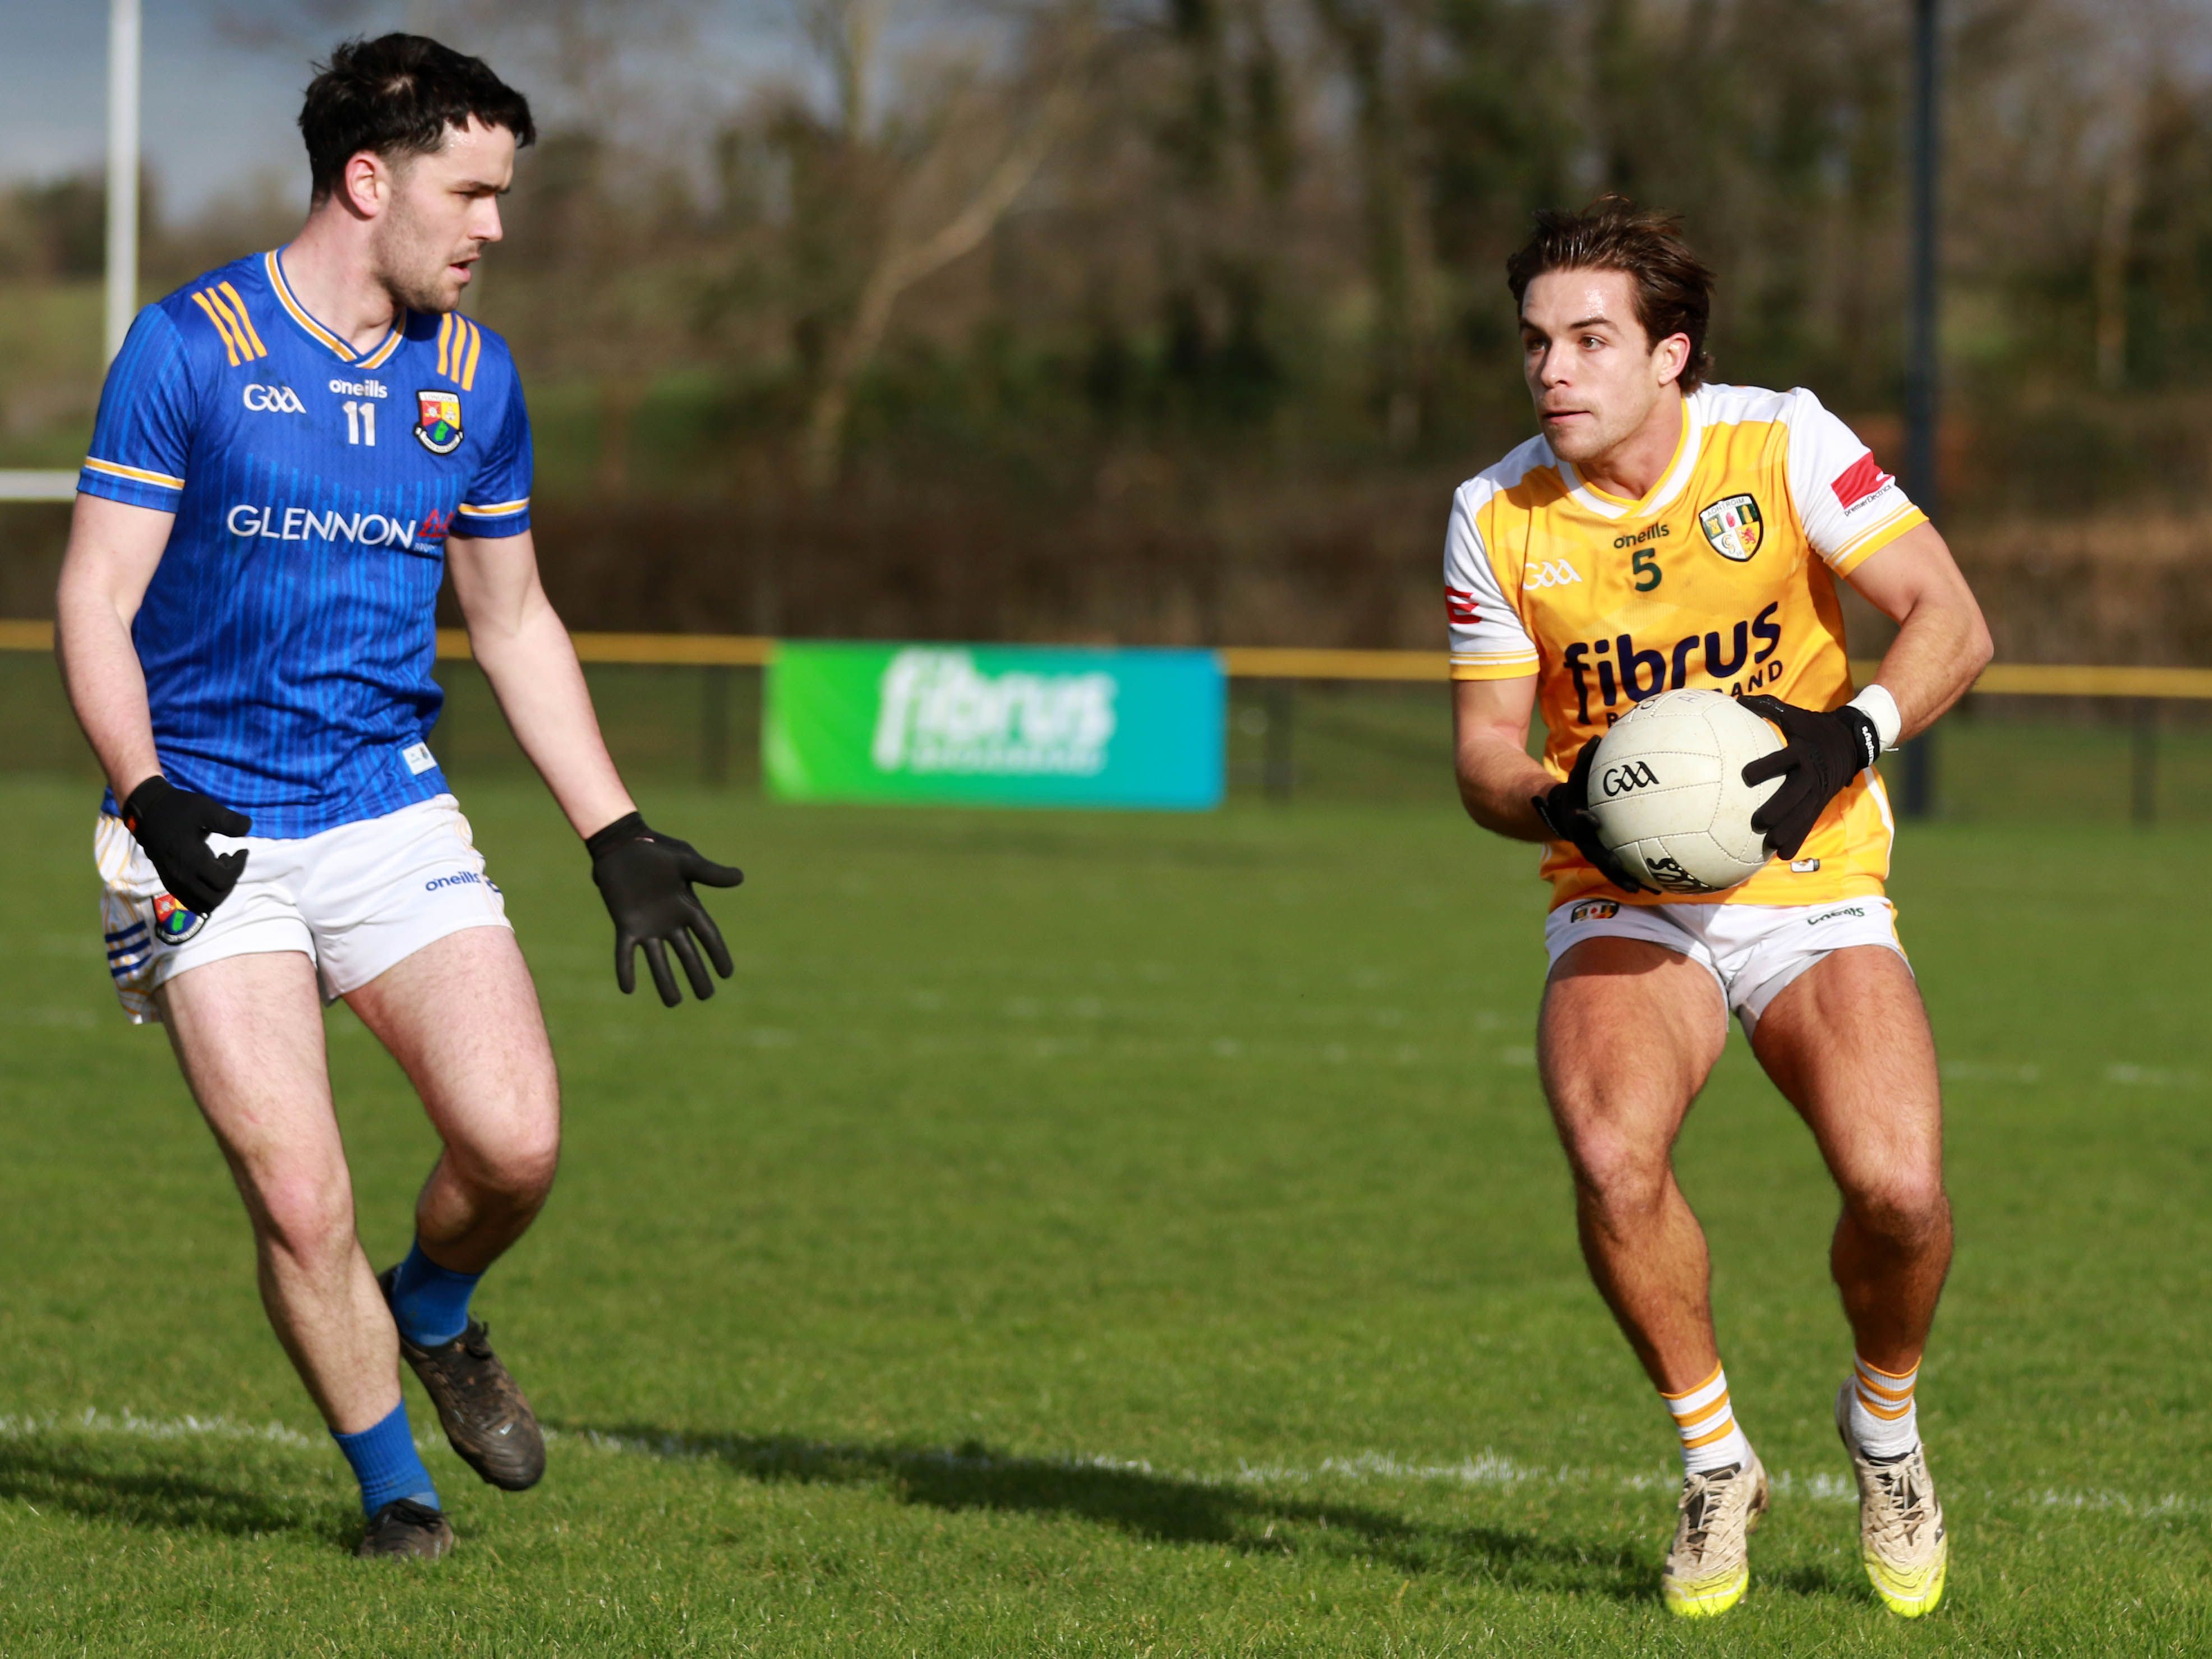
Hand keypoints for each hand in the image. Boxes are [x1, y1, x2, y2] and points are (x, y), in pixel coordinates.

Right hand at [121, 775, 251, 914]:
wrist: (148, 812)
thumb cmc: (179, 809)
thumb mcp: (206, 809)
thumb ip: (228, 821)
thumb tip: (249, 828)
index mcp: (191, 860)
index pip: (224, 880)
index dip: (239, 867)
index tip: (242, 850)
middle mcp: (181, 877)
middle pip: (215, 898)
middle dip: (230, 881)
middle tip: (230, 862)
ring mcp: (173, 882)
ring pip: (203, 905)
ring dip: (219, 892)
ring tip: (220, 869)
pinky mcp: (169, 883)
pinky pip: (191, 902)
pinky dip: (206, 896)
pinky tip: (208, 877)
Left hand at [586, 812, 744, 1006]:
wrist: (623, 844)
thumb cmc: (657, 849)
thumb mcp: (686, 861)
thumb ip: (710, 873)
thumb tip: (740, 878)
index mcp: (688, 906)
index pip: (708, 936)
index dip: (718, 954)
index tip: (726, 974)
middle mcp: (670, 921)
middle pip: (687, 954)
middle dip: (697, 975)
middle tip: (705, 996)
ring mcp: (648, 925)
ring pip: (659, 960)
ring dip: (665, 981)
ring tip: (673, 1003)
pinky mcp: (626, 925)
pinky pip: (625, 953)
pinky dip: (626, 970)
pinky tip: (628, 989)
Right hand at [1533, 737, 1651, 894]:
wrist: (1566, 813)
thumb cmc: (1578, 790)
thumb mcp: (1578, 775)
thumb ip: (1585, 759)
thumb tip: (1597, 738)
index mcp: (1577, 821)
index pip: (1579, 822)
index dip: (1585, 822)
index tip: (1595, 821)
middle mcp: (1586, 841)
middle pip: (1595, 855)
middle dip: (1607, 864)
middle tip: (1618, 868)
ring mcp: (1597, 852)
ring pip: (1610, 869)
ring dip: (1625, 879)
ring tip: (1645, 890)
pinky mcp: (1609, 858)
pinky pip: (1626, 868)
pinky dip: (1642, 876)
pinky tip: (1663, 884)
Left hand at [1737, 694, 1881, 859]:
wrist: (1853, 741)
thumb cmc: (1814, 726)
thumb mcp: (1795, 715)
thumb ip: (1768, 707)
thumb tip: (1738, 698)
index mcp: (1802, 751)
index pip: (1782, 759)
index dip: (1766, 767)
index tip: (1745, 775)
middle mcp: (1811, 773)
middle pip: (1795, 794)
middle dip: (1778, 809)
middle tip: (1758, 821)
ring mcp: (1818, 790)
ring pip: (1804, 813)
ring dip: (1788, 831)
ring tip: (1771, 845)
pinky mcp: (1821, 802)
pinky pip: (1809, 822)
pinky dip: (1797, 838)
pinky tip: (1782, 855)